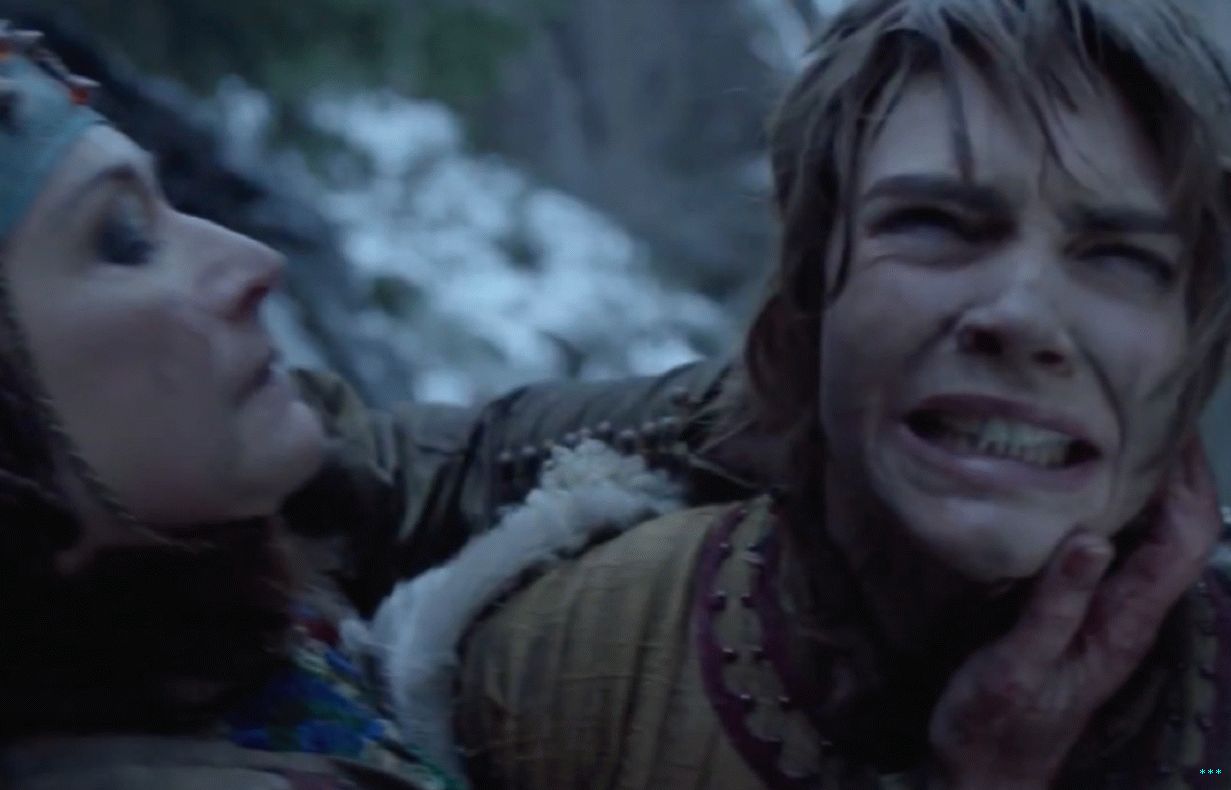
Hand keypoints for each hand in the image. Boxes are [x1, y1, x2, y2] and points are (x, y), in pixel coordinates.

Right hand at [928, 434, 1222, 788]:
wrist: (985, 772)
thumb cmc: (995, 724)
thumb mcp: (1017, 667)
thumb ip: (1056, 606)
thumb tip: (1093, 537)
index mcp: (1125, 622)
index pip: (1186, 536)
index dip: (1188, 478)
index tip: (1167, 419)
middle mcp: (1129, 611)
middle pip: (1181, 527)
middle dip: (1178, 466)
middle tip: (1146, 406)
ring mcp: (1108, 612)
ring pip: (1152, 535)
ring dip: (1148, 481)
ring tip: (1117, 428)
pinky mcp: (1082, 612)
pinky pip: (1115, 546)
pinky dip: (1111, 505)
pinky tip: (1077, 483)